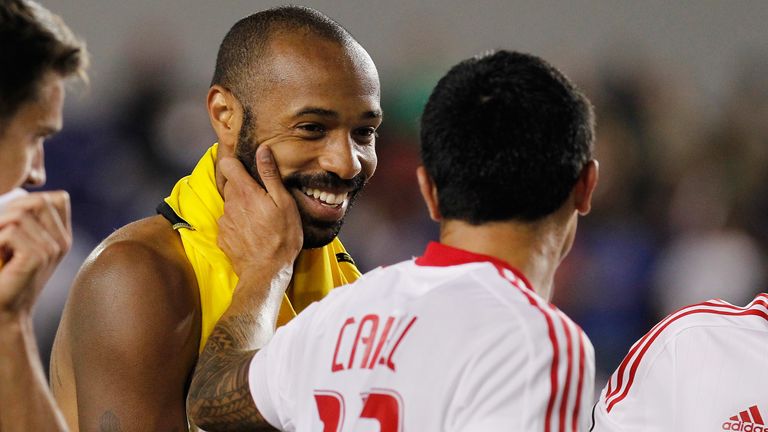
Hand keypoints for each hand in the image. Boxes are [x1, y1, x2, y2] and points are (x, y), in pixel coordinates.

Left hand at [0, 191, 71, 319]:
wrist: (3, 312)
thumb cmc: (4, 277)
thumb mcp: (18, 244)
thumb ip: (27, 221)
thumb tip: (18, 193)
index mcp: (62, 237)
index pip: (58, 198)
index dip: (31, 201)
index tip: (14, 223)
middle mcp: (62, 242)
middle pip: (39, 200)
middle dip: (11, 209)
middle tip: (0, 235)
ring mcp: (52, 250)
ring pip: (20, 214)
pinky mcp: (37, 258)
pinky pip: (10, 232)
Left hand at [217, 145, 302, 279]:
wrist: (266, 273)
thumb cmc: (282, 237)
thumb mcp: (284, 203)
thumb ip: (270, 175)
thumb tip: (262, 150)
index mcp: (245, 192)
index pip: (227, 164)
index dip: (236, 163)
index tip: (247, 168)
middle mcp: (229, 204)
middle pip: (230, 185)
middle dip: (244, 187)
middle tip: (263, 199)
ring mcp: (224, 221)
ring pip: (230, 205)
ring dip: (242, 207)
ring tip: (261, 220)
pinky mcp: (222, 237)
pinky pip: (229, 223)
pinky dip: (238, 225)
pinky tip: (253, 234)